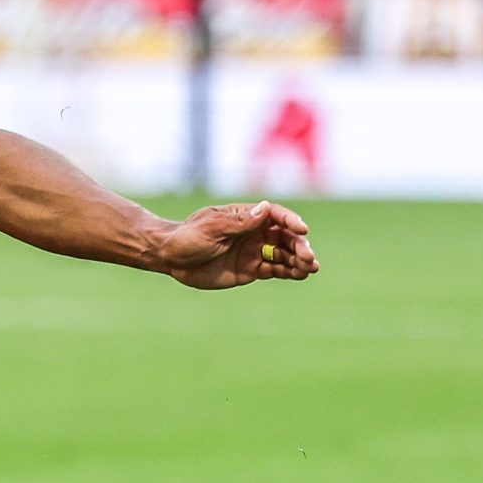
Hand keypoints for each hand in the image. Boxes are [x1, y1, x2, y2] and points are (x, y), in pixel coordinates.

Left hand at [156, 200, 319, 289]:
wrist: (171, 258)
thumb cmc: (188, 237)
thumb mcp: (211, 228)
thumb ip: (239, 223)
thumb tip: (265, 208)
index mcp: (246, 216)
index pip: (275, 215)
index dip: (291, 221)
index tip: (302, 230)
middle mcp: (254, 232)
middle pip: (285, 236)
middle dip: (299, 245)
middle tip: (308, 256)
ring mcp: (254, 251)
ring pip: (284, 254)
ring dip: (299, 259)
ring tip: (311, 268)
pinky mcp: (251, 269)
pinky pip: (275, 270)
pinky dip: (289, 272)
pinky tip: (300, 274)